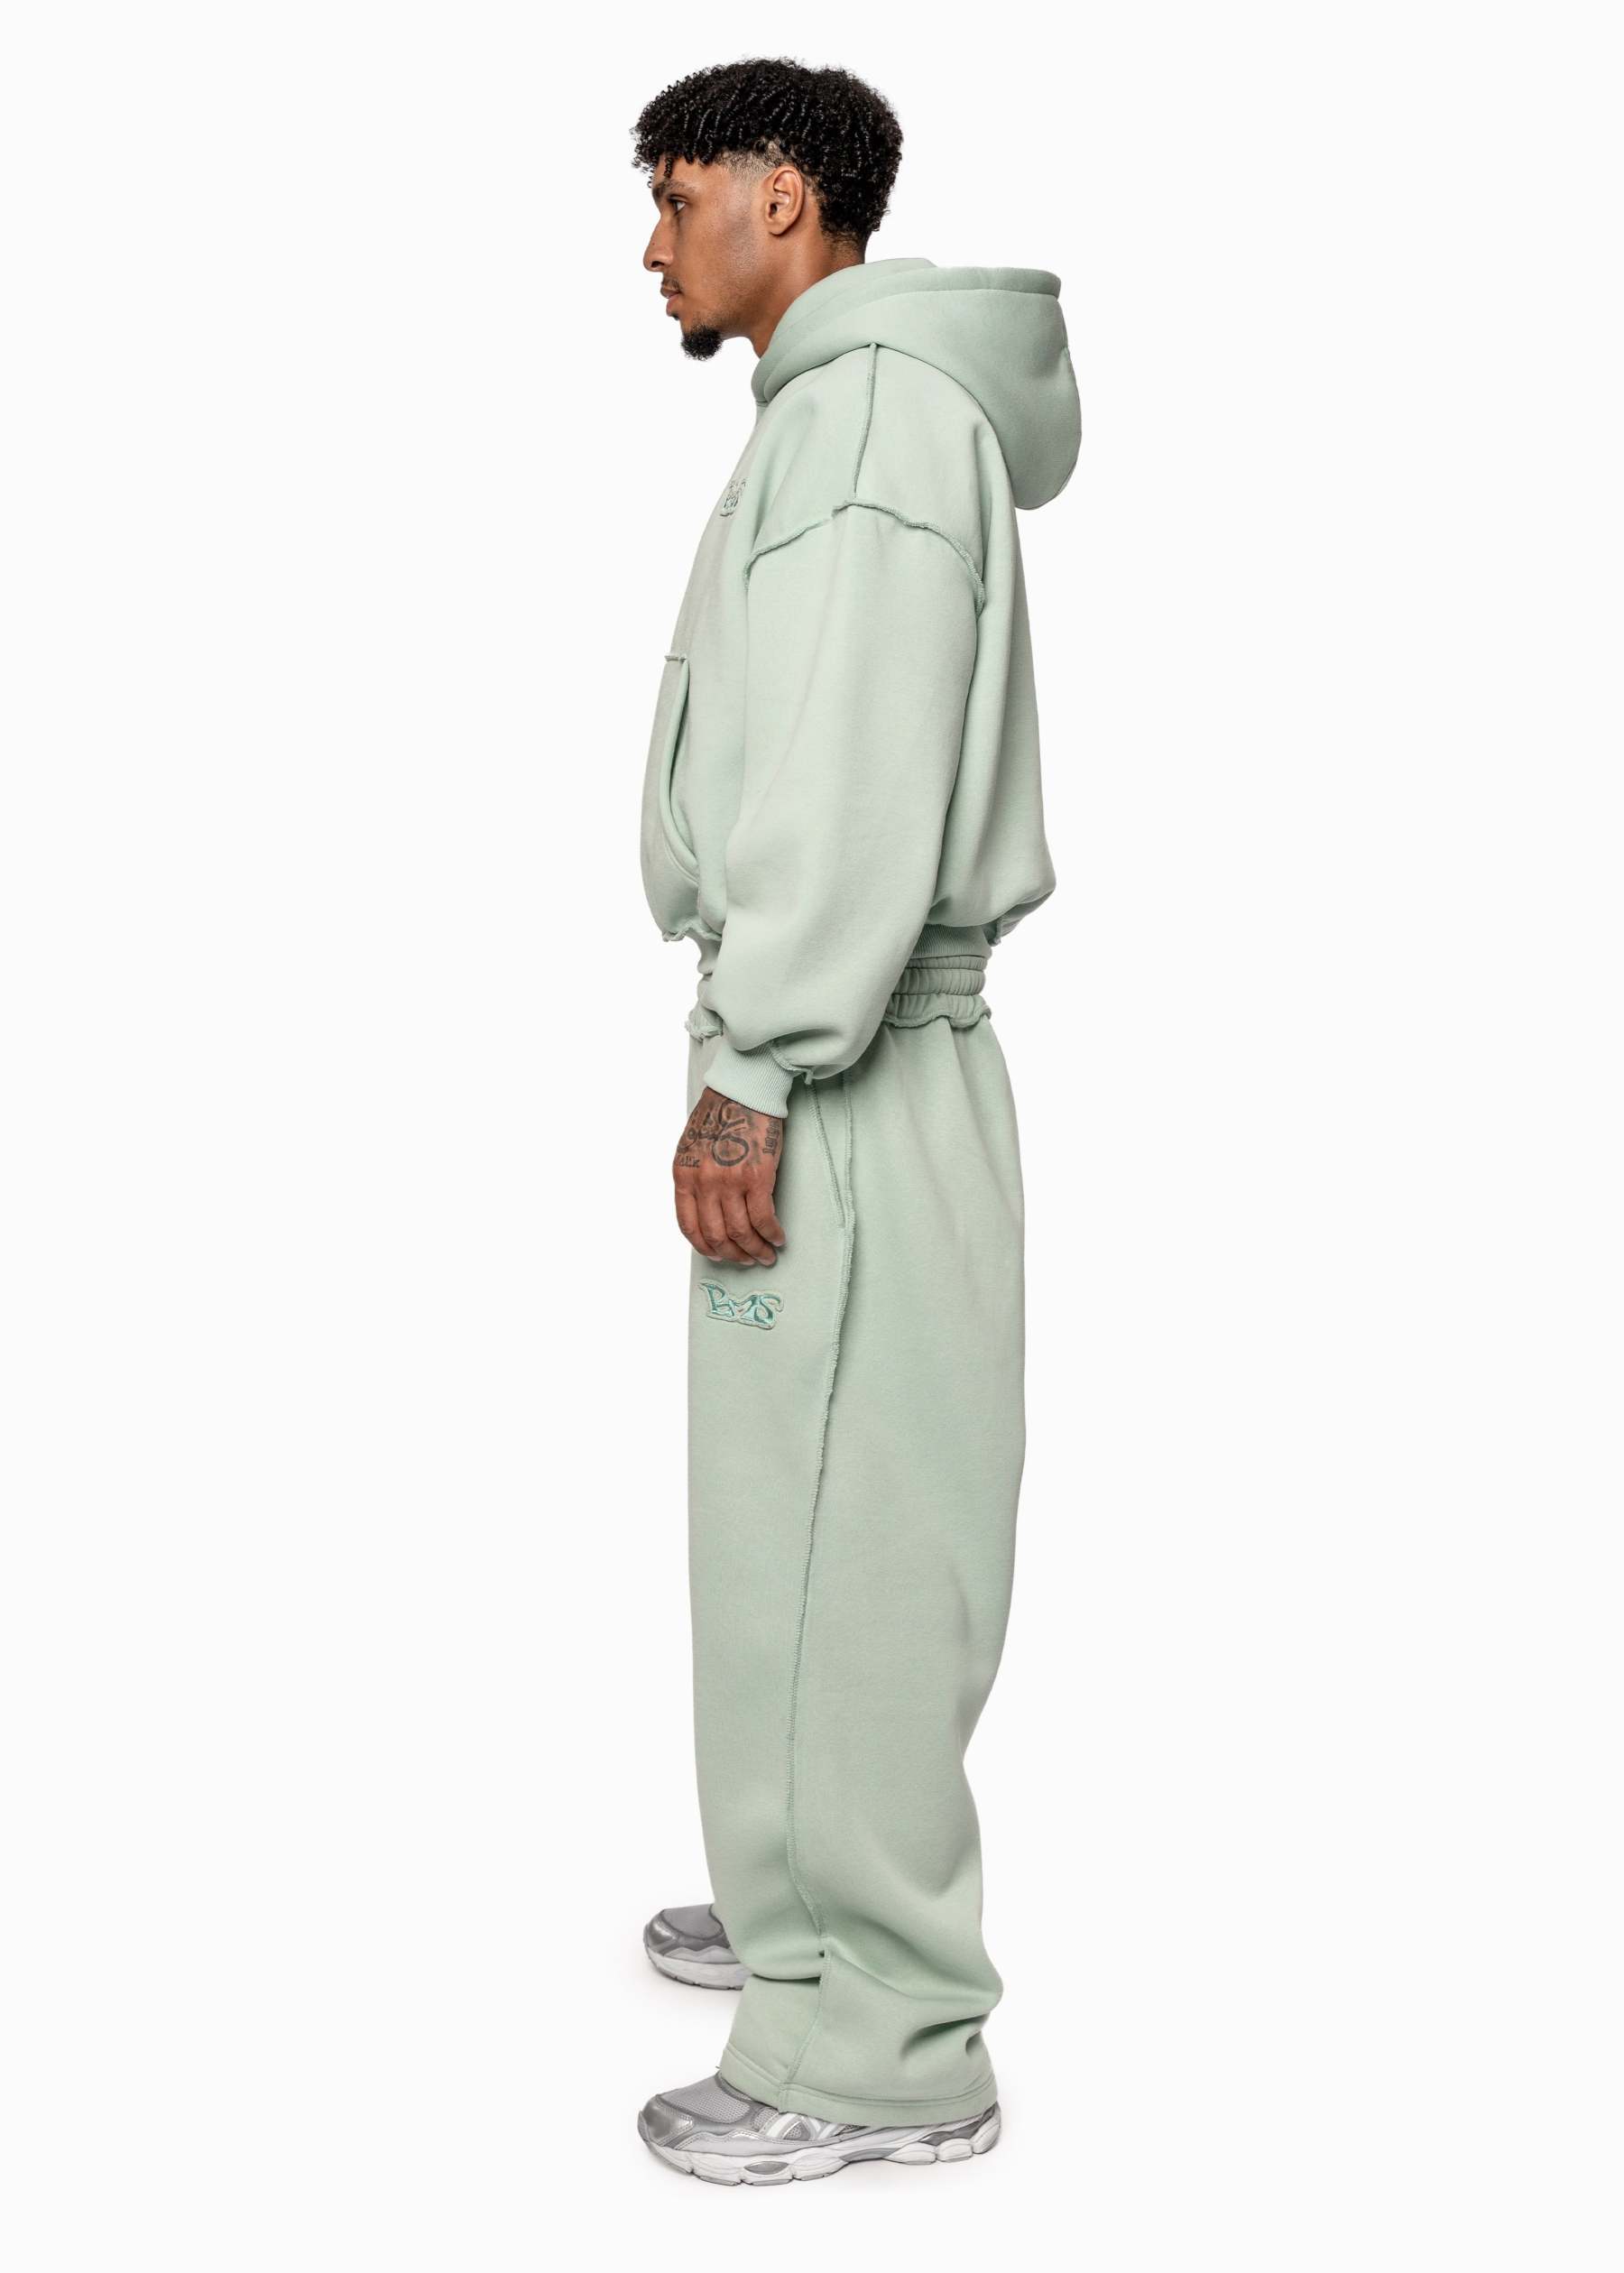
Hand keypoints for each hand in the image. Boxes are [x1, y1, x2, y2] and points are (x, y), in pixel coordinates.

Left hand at [673, 1087, 785, 1264]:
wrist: (743, 1090)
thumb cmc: (721, 1114)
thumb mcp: (692, 1148)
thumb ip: (695, 1178)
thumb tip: (707, 1209)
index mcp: (683, 1176)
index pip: (689, 1226)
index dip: (705, 1247)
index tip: (718, 1254)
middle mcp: (703, 1183)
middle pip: (716, 1236)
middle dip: (733, 1255)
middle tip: (747, 1259)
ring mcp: (729, 1182)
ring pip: (741, 1233)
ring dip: (755, 1250)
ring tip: (765, 1254)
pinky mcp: (757, 1178)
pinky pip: (763, 1219)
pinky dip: (771, 1234)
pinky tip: (777, 1238)